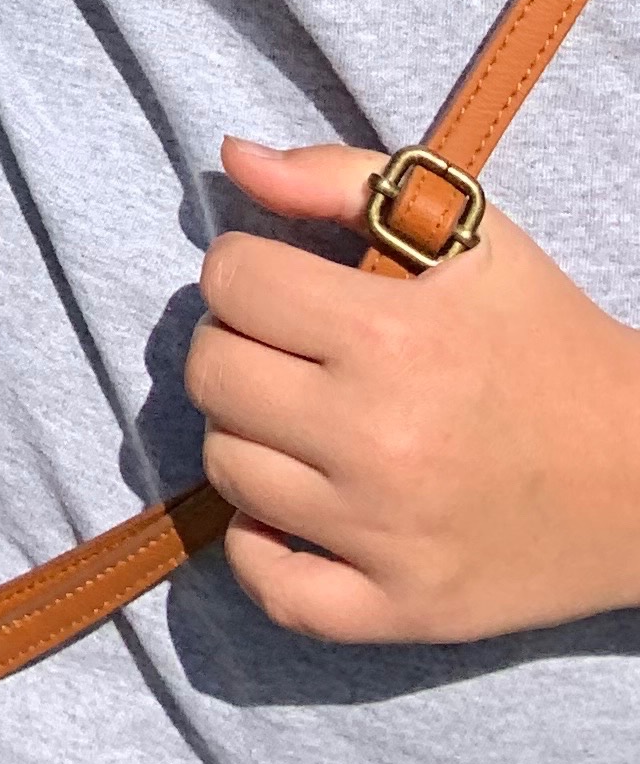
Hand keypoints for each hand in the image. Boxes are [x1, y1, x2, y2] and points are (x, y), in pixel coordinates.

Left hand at [186, 136, 639, 644]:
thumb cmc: (551, 337)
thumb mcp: (471, 232)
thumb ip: (339, 178)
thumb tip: (231, 155)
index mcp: (393, 334)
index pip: (232, 280)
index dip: (247, 268)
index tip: (289, 284)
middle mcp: (380, 437)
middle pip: (212, 372)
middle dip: (238, 344)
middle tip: (289, 351)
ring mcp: (388, 533)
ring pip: (227, 468)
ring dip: (249, 433)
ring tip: (301, 418)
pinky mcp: (406, 609)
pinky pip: (274, 590)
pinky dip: (260, 548)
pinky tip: (288, 509)